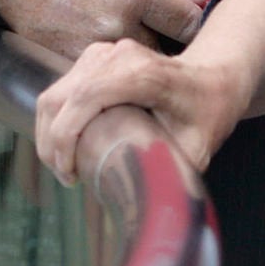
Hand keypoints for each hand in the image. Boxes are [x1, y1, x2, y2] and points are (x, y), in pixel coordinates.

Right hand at [0, 0, 204, 60]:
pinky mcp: (70, 61)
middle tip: (166, 39)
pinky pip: (106, 73)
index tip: (189, 24)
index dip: (194, 24)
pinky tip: (110, 55)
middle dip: (170, 47)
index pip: (188, 22)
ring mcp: (91, 47)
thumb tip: (197, 0)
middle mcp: (115, 23)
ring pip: (135, 66)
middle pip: (166, 51)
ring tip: (135, 46)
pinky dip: (113, 67)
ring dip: (141, 60)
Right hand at [32, 35, 254, 182]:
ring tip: (65, 168)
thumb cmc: (208, 112)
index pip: (88, 96)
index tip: (70, 174)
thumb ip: (176, 175)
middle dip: (52, 143)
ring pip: (56, 93)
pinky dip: (57, 120)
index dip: (66, 135)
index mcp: (146, 74)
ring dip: (50, 133)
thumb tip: (154, 213)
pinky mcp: (96, 58)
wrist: (214, 77)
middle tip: (66, 178)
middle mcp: (121, 55)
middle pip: (63, 96)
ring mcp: (106, 52)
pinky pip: (63, 88)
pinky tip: (69, 147)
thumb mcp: (200, 147)